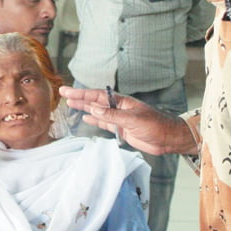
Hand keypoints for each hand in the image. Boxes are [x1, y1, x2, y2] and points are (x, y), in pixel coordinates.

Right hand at [59, 85, 196, 155]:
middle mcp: (118, 108)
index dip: (81, 94)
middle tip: (63, 94)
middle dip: (79, 98)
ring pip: (97, 112)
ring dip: (84, 108)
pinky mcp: (121, 129)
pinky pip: (104, 123)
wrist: (167, 139)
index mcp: (121, 101)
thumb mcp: (132, 119)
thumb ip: (112, 115)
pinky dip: (94, 120)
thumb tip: (93, 108)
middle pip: (94, 102)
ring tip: (70, 104)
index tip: (67, 91)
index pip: (97, 96)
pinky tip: (86, 117)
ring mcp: (119, 119)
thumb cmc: (155, 125)